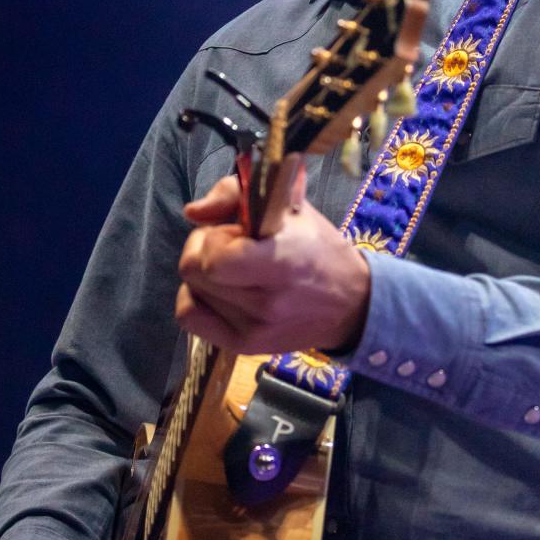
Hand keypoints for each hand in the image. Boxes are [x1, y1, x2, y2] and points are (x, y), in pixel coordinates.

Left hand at [176, 174, 370, 354]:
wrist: (349, 303)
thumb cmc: (317, 246)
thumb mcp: (287, 203)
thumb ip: (233, 193)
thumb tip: (193, 212)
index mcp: (282, 262)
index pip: (213, 259)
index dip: (214, 237)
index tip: (236, 231)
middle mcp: (265, 302)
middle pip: (193, 270)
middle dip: (205, 248)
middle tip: (232, 245)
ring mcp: (253, 329)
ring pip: (190, 290)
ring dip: (205, 273)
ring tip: (234, 269)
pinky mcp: (243, 346)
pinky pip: (190, 318)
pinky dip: (196, 299)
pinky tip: (219, 290)